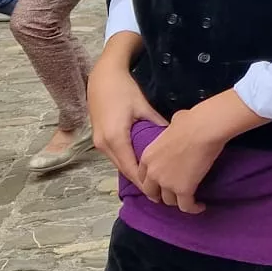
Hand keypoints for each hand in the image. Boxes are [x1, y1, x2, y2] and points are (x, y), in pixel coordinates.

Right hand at [87, 49, 167, 194]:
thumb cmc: (124, 89)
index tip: (160, 193)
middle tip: (159, 192)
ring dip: (133, 173)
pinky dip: (126, 162)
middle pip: (124, 170)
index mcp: (115, 139)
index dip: (145, 183)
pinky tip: (140, 166)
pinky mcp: (98, 138)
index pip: (131, 169)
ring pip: (118, 164)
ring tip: (152, 182)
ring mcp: (99, 142)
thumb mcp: (143, 107)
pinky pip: (114, 156)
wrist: (102, 76)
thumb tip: (172, 139)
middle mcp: (104, 144)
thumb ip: (156, 125)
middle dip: (140, 182)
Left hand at [136, 106, 231, 213]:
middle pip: (151, 192)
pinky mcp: (183, 190)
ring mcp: (167, 183)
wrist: (203, 129)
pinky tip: (200, 207)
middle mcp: (153, 173)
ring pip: (169, 201)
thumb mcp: (173, 123)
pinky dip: (193, 208)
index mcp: (148, 156)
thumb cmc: (191, 121)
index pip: (143, 176)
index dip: (151, 181)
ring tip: (188, 199)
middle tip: (170, 195)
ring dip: (178, 201)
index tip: (159, 183)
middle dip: (160, 195)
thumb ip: (170, 131)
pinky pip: (186, 206)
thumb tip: (179, 125)